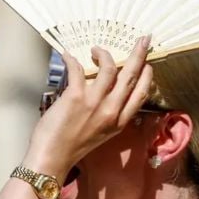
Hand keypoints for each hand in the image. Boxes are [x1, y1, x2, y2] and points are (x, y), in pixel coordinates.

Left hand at [22, 36, 152, 178]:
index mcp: (119, 122)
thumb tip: (104, 92)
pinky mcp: (75, 97)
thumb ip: (107, 115)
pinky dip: (72, 59)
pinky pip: (78, 69)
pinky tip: (68, 55)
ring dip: (103, 54)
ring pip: (109, 68)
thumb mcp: (99, 133)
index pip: (141, 93)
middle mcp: (111, 111)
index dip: (146, 75)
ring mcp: (94, 103)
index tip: (147, 63)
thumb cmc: (71, 147)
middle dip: (139, 54)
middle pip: (130, 76)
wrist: (52, 159)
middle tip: (143, 39)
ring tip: (96, 50)